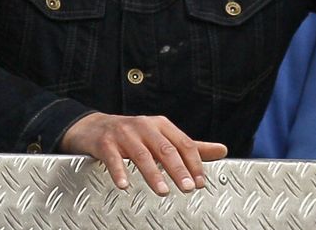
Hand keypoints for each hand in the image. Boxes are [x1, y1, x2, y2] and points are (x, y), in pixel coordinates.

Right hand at [59, 112, 227, 193]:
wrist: (93, 127)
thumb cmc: (132, 134)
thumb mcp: (162, 136)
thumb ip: (190, 146)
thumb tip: (222, 150)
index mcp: (162, 125)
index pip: (183, 144)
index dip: (194, 163)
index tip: (200, 182)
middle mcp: (145, 127)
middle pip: (165, 149)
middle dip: (178, 169)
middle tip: (187, 187)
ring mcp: (124, 134)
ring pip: (141, 155)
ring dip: (153, 174)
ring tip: (163, 191)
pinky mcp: (105, 143)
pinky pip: (113, 158)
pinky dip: (119, 171)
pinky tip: (124, 185)